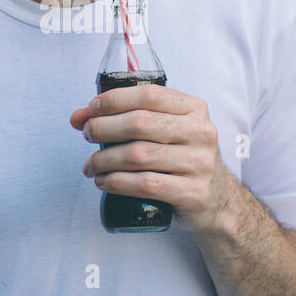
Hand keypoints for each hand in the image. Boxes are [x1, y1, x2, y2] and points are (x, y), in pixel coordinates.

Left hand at [69, 82, 236, 234]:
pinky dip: (117, 183)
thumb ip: (127, 118)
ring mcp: (199, 163)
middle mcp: (201, 132)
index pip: (149, 95)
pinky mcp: (193, 193)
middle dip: (104, 128)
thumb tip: (78, 117)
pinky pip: (145, 184)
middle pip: (140, 123)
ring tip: (90, 165)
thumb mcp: (165, 132)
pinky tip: (103, 182)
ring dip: (104, 160)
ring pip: (138, 155)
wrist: (216, 201)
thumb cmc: (181, 159)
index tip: (91, 109)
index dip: (114, 100)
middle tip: (87, 135)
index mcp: (194, 109)